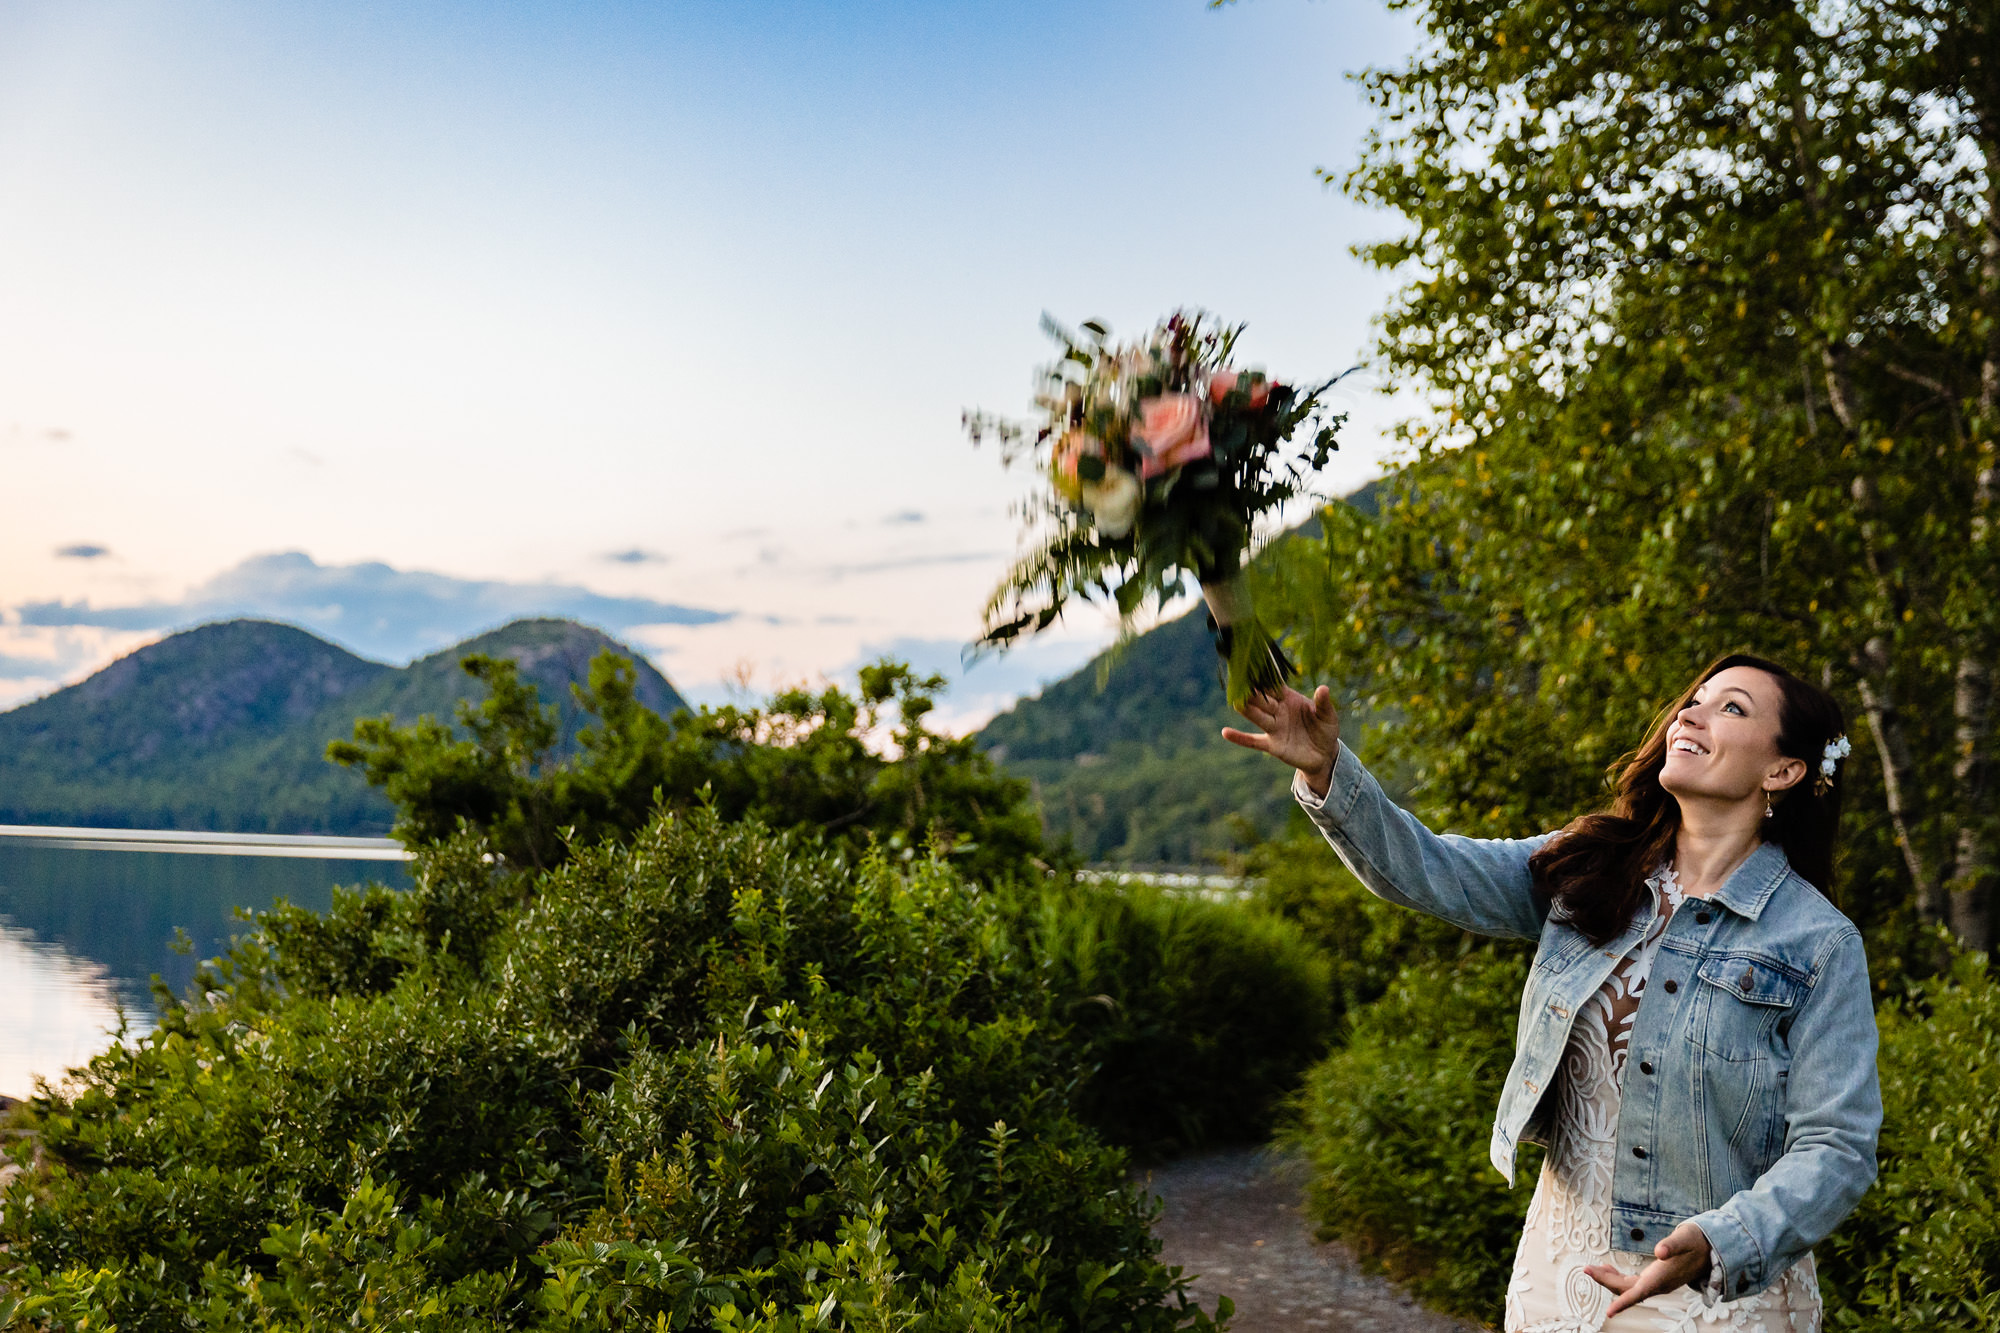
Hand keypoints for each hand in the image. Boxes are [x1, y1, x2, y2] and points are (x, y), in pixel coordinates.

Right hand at [1221, 685, 1340, 796]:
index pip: (1273, 686)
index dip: (1263, 678)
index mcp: (1289, 698)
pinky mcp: (1272, 745)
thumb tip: (1323, 688)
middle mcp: (1278, 711)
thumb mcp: (1328, 716)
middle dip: (1252, 692)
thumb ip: (1323, 703)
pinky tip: (1225, 732)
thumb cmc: (1325, 729)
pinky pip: (1253, 741)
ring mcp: (1274, 728)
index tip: (1251, 666)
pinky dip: (1239, 738)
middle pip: (1262, 700)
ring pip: (1257, 716)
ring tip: (1235, 702)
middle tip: (1239, 682)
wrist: (1325, 754)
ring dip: (1247, 710)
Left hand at [1587, 1221, 1712, 1316]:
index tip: (1609, 1312)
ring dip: (1609, 1280)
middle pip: (1626, 1290)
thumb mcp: (1685, 1239)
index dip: (1623, 1304)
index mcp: (1662, 1278)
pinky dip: (1617, 1277)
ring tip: (1592, 1268)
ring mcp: (1655, 1284)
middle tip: (1586, 1268)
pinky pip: (1631, 1284)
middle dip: (1605, 1281)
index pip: (1639, 1293)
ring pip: (1627, 1288)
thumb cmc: (1695, 1242)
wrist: (1708, 1250)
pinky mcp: (1654, 1279)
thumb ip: (1672, 1245)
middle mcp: (1657, 1285)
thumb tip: (1659, 1251)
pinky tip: (1608, 1268)